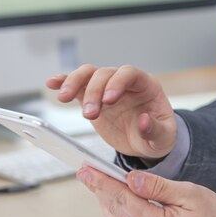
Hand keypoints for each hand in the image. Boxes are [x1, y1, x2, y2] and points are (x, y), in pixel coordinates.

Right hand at [46, 65, 175, 159]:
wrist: (145, 142)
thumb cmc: (158, 136)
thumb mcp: (163, 138)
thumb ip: (154, 129)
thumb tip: (143, 120)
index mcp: (146, 85)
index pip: (129, 73)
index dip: (117, 83)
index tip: (108, 100)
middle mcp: (125, 82)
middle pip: (105, 74)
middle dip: (94, 92)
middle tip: (89, 115)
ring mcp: (107, 88)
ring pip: (88, 74)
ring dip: (74, 83)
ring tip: (64, 98)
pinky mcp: (93, 97)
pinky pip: (77, 85)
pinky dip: (64, 82)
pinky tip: (52, 84)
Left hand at [76, 167, 215, 216]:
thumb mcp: (189, 193)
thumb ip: (157, 186)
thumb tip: (131, 178)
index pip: (120, 198)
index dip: (100, 182)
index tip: (86, 170)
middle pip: (114, 210)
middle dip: (98, 189)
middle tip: (86, 172)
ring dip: (106, 201)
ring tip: (98, 182)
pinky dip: (118, 214)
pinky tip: (116, 201)